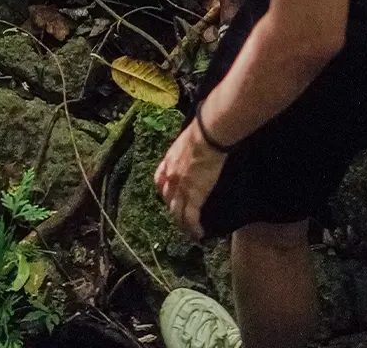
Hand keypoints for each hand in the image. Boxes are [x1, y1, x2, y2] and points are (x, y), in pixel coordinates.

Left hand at [154, 117, 225, 240]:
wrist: (207, 135)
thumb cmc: (201, 132)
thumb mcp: (186, 141)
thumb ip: (185, 152)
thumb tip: (193, 153)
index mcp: (168, 162)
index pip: (160, 182)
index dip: (164, 191)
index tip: (170, 197)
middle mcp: (171, 177)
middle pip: (168, 200)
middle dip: (173, 211)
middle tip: (181, 220)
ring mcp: (181, 188)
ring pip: (177, 213)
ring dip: (182, 224)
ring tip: (188, 233)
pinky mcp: (194, 196)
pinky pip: (191, 217)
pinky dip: (193, 228)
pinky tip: (198, 234)